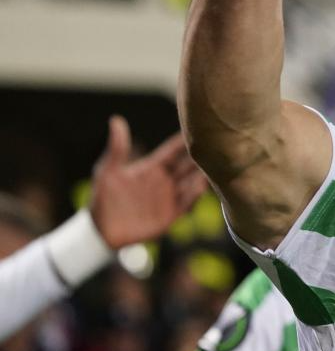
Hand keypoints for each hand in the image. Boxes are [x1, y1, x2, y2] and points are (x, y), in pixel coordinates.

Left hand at [90, 115, 207, 249]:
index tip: (200, 126)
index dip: (185, 140)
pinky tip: (201, 186)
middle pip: (188, 165)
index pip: (174, 151)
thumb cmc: (103, 198)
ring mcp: (169, 197)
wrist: (101, 231)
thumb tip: (116, 119)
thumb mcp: (107, 171)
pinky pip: (186, 203)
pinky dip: (195, 194)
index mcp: (152, 167)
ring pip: (191, 182)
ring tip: (214, 165)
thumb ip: (117, 148)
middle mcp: (165, 180)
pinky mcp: (170, 214)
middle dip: (202, 155)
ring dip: (202, 174)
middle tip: (217, 143)